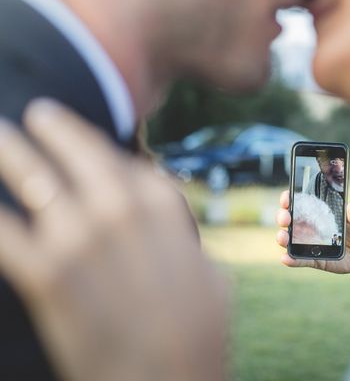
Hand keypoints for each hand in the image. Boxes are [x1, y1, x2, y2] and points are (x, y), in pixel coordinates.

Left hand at [0, 100, 226, 380]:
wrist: (171, 378)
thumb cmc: (199, 332)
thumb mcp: (210, 272)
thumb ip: (184, 246)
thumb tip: (175, 239)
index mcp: (163, 204)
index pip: (125, 159)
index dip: (100, 149)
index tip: (85, 142)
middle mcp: (120, 207)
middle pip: (77, 151)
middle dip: (54, 127)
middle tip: (38, 113)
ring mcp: (80, 237)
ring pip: (33, 177)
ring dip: (10, 150)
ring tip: (0, 134)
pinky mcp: (45, 274)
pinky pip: (4, 230)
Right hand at [276, 190, 349, 273]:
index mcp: (319, 210)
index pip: (299, 201)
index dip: (289, 198)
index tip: (286, 198)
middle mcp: (310, 225)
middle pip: (289, 219)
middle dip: (282, 217)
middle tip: (285, 218)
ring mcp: (311, 242)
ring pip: (290, 240)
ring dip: (283, 238)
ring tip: (283, 238)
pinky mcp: (316, 259)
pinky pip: (300, 260)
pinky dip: (291, 260)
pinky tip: (286, 258)